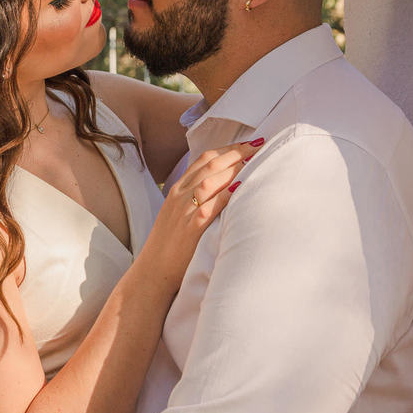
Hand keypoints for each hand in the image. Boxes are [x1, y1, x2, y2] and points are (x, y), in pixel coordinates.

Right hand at [143, 140, 261, 286]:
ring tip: (254, 161)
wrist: (153, 269)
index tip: (248, 143)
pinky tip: (241, 188)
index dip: (228, 148)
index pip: (204, 159)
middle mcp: (180, 196)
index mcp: (177, 190)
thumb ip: (194, 197)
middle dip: (237, 152)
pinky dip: (225, 195)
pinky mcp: (191, 229)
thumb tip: (221, 185)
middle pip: (210, 165)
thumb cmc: (169, 243)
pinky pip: (209, 207)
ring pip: (210, 181)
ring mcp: (184, 211)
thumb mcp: (177, 213)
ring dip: (233, 169)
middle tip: (259, 145)